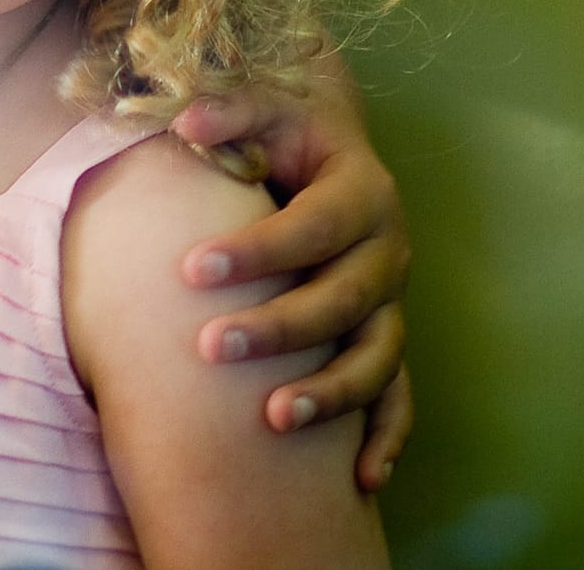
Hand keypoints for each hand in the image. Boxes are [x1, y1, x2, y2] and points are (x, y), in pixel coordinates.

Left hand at [169, 59, 410, 491]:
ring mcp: (392, 301)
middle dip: (277, 328)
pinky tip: (361, 479)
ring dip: (330, 392)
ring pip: (375, 356)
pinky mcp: (386, 336)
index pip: (312, 227)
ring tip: (272, 418)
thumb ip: (227, 110)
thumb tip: (186, 123)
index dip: (256, 251)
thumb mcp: (263, 104)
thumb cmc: (285, 128)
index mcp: (363, 190)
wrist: (328, 144)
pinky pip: (397, 394)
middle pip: (342, 301)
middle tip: (207, 347)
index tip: (189, 268)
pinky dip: (385, 435)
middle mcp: (387, 250)